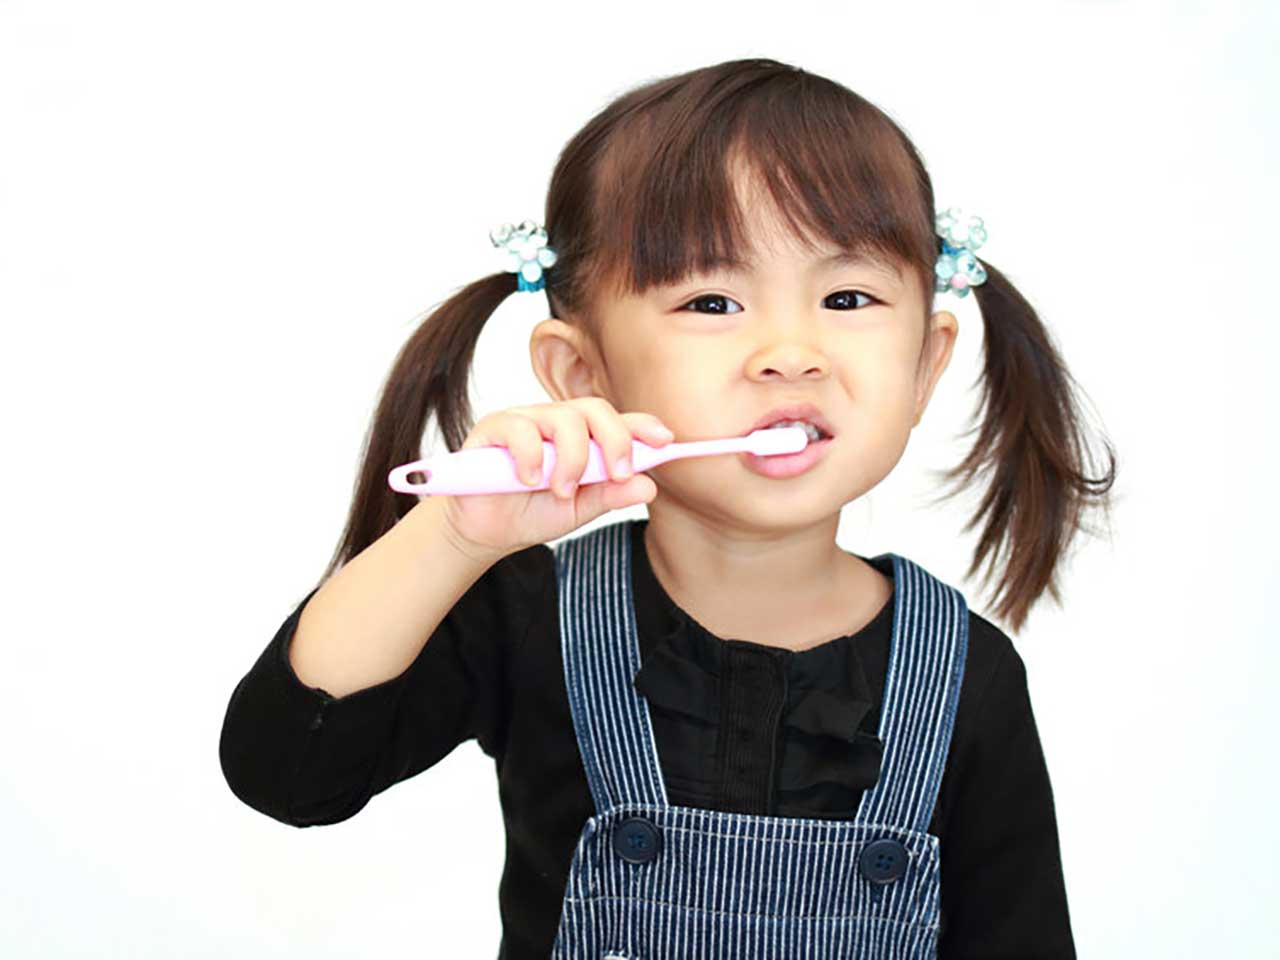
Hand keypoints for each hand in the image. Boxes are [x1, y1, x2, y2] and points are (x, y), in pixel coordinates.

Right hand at [439, 397, 673, 559]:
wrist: (487, 530)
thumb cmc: (533, 512)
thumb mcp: (581, 510)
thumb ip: (611, 495)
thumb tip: (649, 485)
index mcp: (584, 438)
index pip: (619, 421)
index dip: (643, 426)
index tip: (665, 440)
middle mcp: (558, 422)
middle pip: (596, 409)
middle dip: (614, 440)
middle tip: (615, 474)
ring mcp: (527, 419)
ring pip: (563, 417)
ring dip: (571, 459)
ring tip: (561, 491)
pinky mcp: (495, 427)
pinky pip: (521, 428)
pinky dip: (531, 457)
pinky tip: (529, 481)